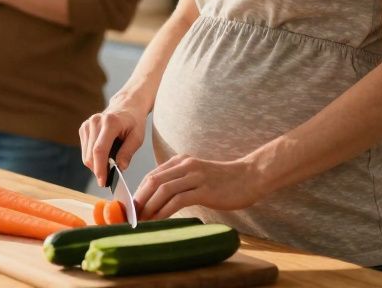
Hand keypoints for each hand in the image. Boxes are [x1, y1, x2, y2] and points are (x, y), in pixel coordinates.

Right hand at [79, 99, 147, 187]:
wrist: (127, 106)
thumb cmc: (134, 122)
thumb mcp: (138, 137)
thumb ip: (128, 153)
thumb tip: (119, 168)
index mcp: (110, 122)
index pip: (99, 150)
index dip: (100, 168)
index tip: (103, 182)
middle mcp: (95, 122)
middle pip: (90, 155)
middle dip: (98, 170)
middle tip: (110, 178)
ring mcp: (87, 125)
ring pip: (86, 155)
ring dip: (96, 165)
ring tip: (110, 164)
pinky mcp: (83, 128)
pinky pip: (85, 150)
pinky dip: (93, 158)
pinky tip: (105, 155)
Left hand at [133, 154, 266, 219]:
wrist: (250, 177)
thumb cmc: (223, 181)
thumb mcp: (197, 175)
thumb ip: (180, 181)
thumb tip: (159, 199)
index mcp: (180, 162)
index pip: (152, 175)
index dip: (138, 191)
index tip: (131, 207)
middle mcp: (185, 166)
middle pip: (152, 180)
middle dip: (139, 199)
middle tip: (131, 215)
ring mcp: (195, 177)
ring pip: (163, 189)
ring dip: (149, 206)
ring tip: (142, 220)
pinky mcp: (204, 190)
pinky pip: (178, 199)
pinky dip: (164, 210)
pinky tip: (158, 219)